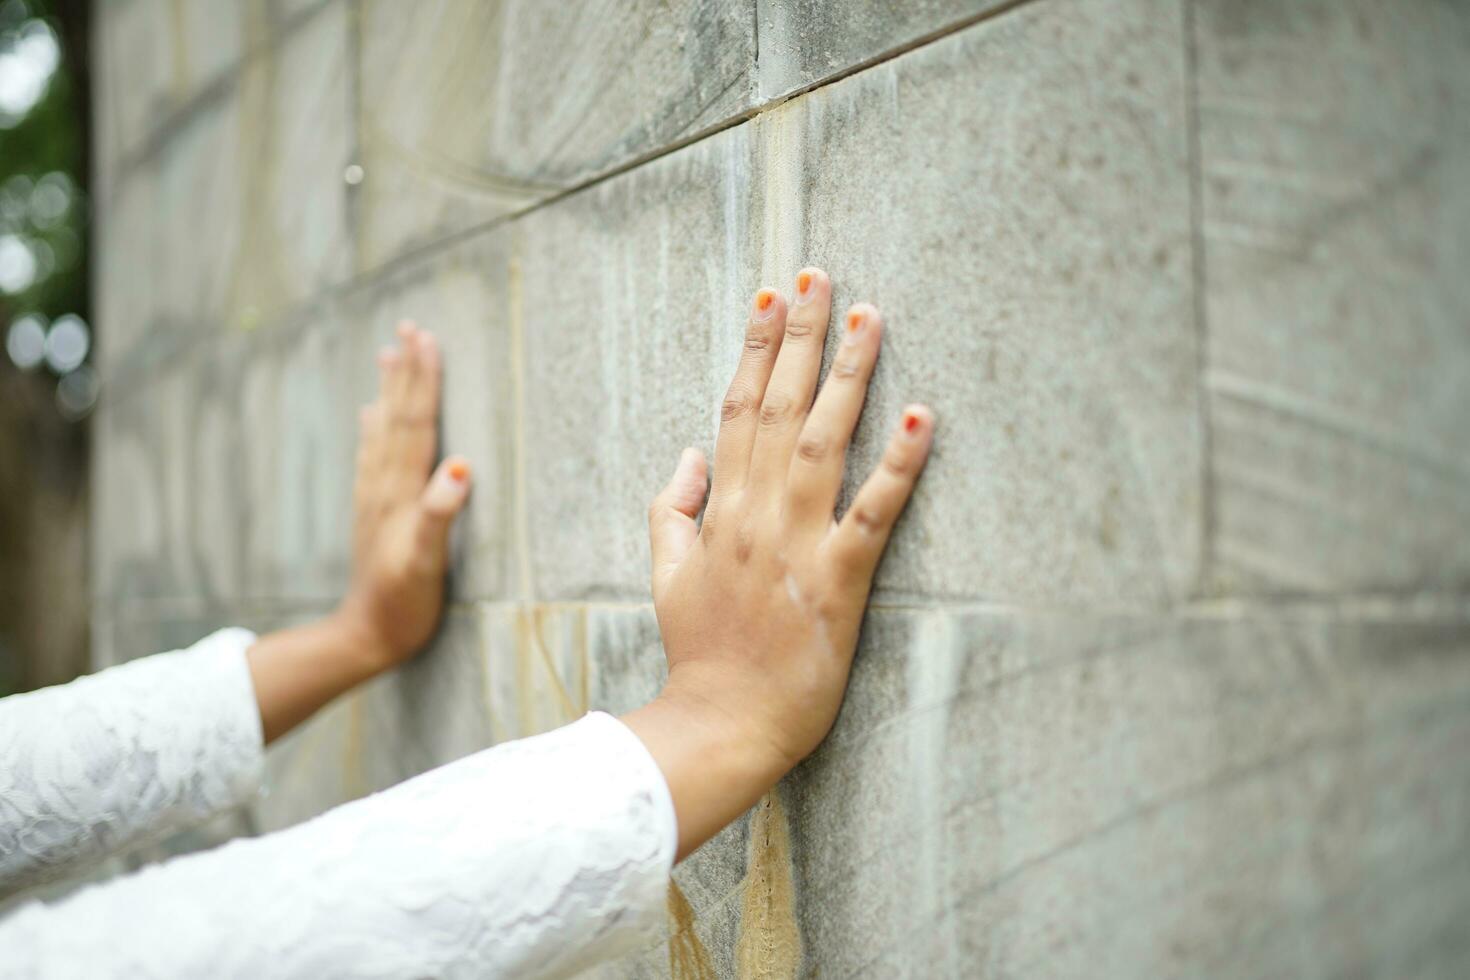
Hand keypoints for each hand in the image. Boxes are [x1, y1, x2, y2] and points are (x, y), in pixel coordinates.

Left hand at [338, 321, 472, 668]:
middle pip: (397, 417)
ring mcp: (376, 499)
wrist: (365, 636)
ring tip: (388, 354)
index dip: (423, 381)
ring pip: (383, 431)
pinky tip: (370, 415)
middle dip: (405, 372)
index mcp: (402, 492)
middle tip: (408, 328)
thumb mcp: (426, 562)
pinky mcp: (374, 514)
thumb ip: (440, 513)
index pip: (416, 424)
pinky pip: (372, 458)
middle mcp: (385, 487)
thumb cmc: (403, 603)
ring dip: (389, 391)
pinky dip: (373, 430)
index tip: (427, 338)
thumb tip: (461, 466)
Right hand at [622, 268, 933, 857]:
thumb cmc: (701, 653)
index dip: (753, 350)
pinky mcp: (839, 580)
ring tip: (867, 315)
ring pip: (823, 441)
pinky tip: (921, 417)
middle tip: (818, 275)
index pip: (736, 411)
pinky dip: (898, 465)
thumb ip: (672, 511)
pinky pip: (873, 513)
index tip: (768, 298)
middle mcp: (757, 514)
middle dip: (799, 336)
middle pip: (778, 407)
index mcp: (720, 511)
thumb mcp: (667, 576)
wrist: (721, 723)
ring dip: (847, 374)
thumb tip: (687, 455)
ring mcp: (798, 543)